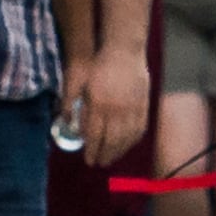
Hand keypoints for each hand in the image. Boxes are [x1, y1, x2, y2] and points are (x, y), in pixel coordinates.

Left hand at [74, 44, 150, 165]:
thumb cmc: (99, 67)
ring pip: (126, 137)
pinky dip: (132, 141)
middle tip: (100, 164)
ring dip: (119, 151)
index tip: (89, 159)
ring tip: (112, 159)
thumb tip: (72, 128)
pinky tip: (127, 146)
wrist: (124, 51)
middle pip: (110, 140)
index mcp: (98, 103)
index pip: (94, 134)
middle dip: (105, 155)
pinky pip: (139, 128)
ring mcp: (131, 107)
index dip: (92, 150)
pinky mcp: (143, 104)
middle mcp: (115, 108)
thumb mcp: (81, 84)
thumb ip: (75, 106)